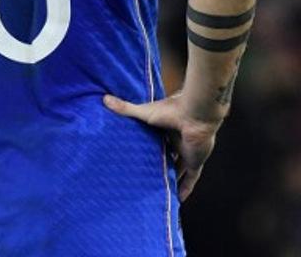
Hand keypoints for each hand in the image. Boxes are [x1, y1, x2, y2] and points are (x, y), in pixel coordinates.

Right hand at [103, 92, 219, 200]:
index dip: (151, 148)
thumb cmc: (171, 111)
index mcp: (167, 127)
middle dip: (160, 165)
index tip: (140, 157)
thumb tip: (105, 99)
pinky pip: (191, 178)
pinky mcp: (195, 161)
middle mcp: (178, 139)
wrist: (196, 114)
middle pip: (169, 155)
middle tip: (147, 177)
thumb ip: (125, 109)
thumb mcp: (144, 112)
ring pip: (180, 168)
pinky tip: (178, 200)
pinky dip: (185, 188)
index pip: (158, 140)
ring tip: (160, 191)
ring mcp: (188, 151)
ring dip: (172, 178)